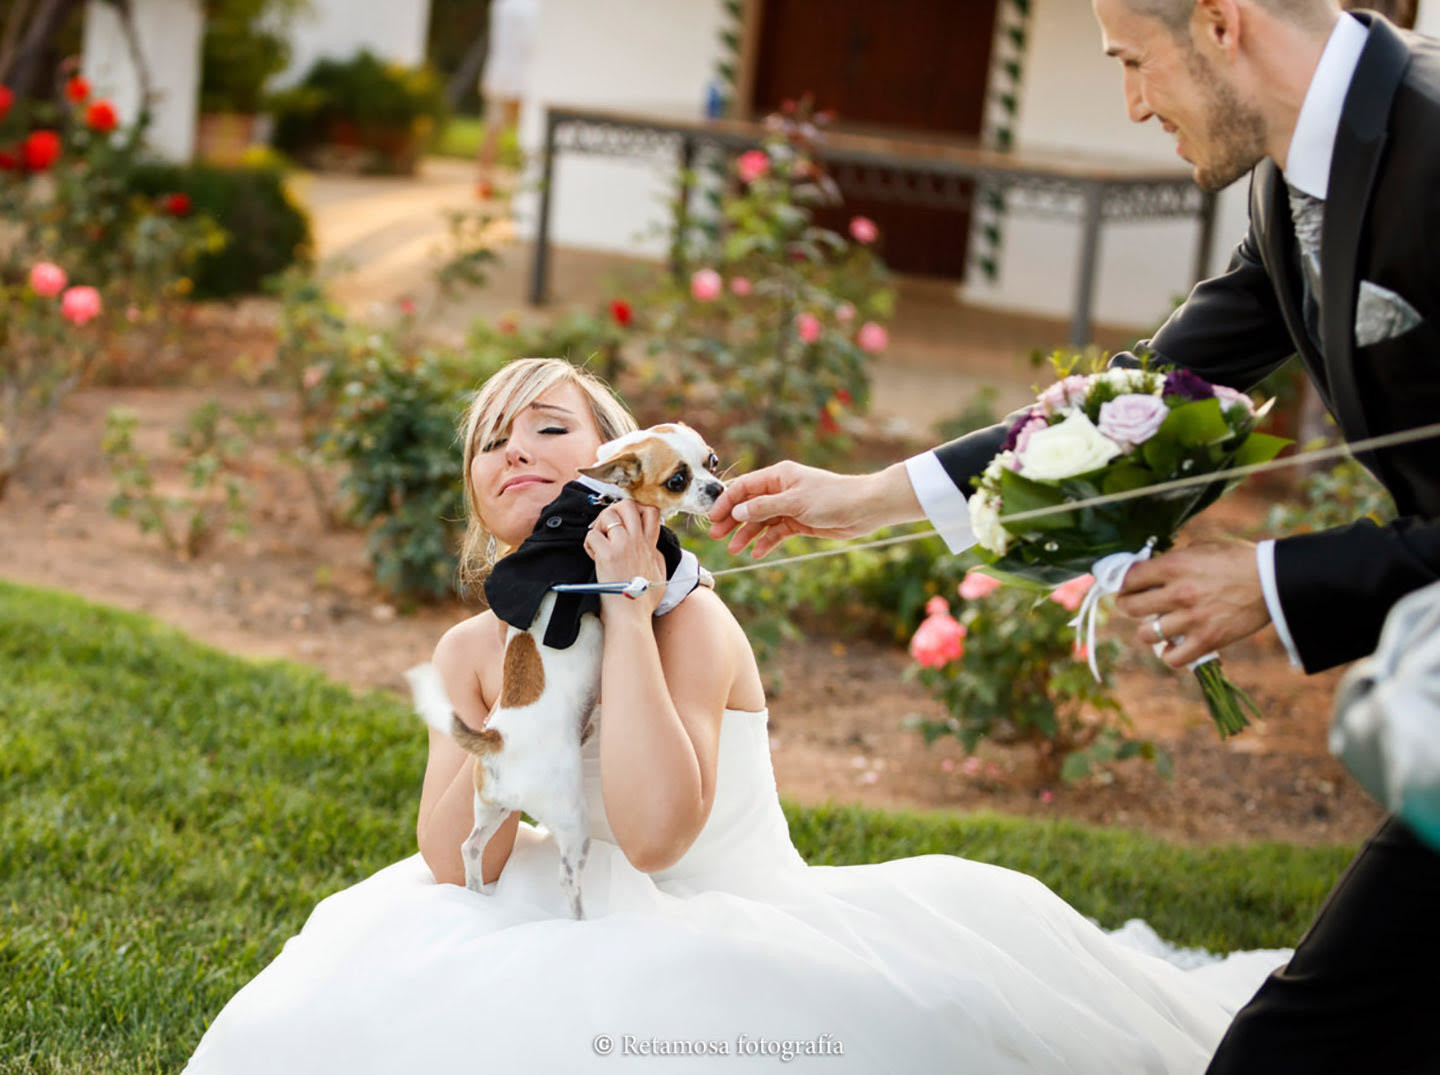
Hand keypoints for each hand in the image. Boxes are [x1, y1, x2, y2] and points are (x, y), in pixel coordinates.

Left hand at [583, 499, 664, 616]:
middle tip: (608, 526)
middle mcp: (637, 541)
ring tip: (598, 540)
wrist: (631, 615)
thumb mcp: (661, 574)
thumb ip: (658, 556)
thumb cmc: (644, 601)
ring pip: (607, 515)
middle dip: (614, 510)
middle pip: (627, 505)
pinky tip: (593, 555)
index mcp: (650, 545)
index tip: (627, 521)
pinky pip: (592, 535)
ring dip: (598, 525)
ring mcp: (622, 546)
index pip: (651, 511)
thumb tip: (654, 547)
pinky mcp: (606, 555)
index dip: (638, 509)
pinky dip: (589, 543)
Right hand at [707, 460, 920, 557]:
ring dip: (747, 534)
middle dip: (732, 520)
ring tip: (734, 549)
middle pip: (749, 504)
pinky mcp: (800, 522)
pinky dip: (767, 542)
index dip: (727, 501)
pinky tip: (757, 553)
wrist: (865, 509)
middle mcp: (782, 490)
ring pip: (761, 521)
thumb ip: (764, 507)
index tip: (713, 518)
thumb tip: (738, 511)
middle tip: (717, 536)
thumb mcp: (795, 502)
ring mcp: (790, 506)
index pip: (744, 487)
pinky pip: (777, 532)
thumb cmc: (833, 497)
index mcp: (779, 476)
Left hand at [1115, 540, 1270, 668]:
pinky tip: (1173, 645)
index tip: (1128, 587)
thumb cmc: (1237, 560)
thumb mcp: (1202, 548)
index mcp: (1174, 566)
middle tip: (1137, 606)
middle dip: (1129, 606)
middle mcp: (1178, 592)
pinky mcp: (1207, 640)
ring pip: (1146, 634)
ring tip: (1157, 625)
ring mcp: (1191, 618)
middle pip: (1130, 607)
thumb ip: (1174, 559)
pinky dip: (1170, 654)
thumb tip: (1150, 568)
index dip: (1124, 584)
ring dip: (1149, 630)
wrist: (1273, 580)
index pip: (1129, 579)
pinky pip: (1172, 657)